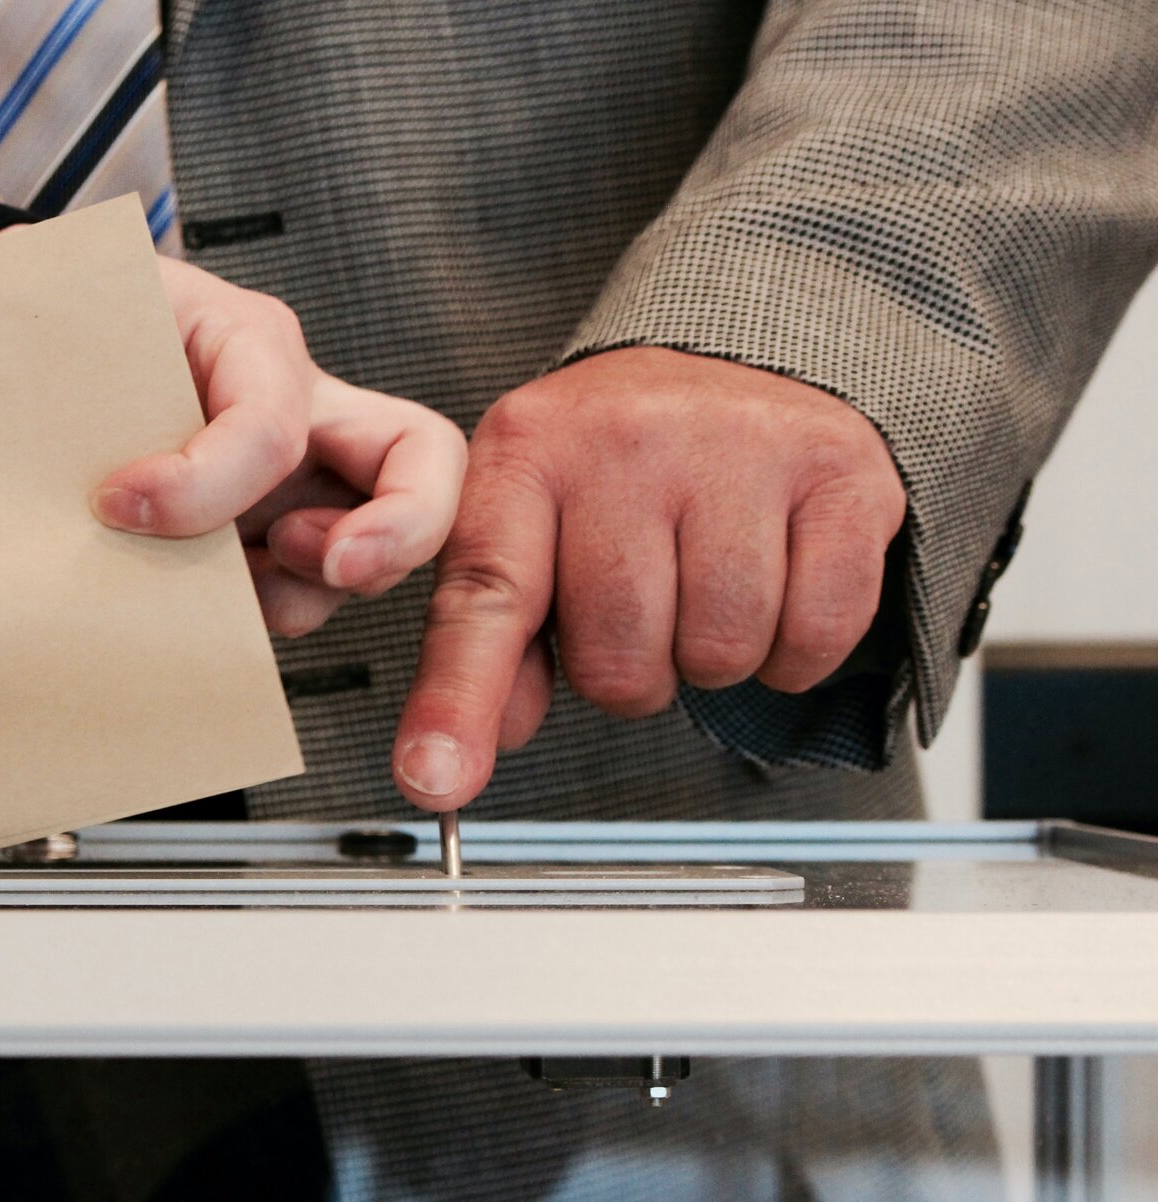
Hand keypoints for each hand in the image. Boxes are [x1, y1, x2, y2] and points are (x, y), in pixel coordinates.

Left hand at [93, 257, 466, 636]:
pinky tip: (200, 609)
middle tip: (335, 567)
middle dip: (402, 526)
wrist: (43, 357)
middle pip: (422, 459)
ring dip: (311, 590)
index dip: (203, 481)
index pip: (270, 422)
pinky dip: (268, 616)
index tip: (113, 502)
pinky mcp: (274, 542)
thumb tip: (80, 479)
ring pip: (370, 550)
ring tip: (224, 590)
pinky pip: (307, 593)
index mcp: (246, 338)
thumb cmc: (63, 330)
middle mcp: (300, 409)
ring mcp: (301, 482)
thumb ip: (71, 368)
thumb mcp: (65, 319)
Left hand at [393, 347, 906, 808]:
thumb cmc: (617, 462)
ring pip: (719, 652)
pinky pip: (816, 633)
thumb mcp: (526, 523)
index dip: (457, 702)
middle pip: (618, 659)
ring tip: (703, 588)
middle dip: (630, 671)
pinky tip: (774, 589)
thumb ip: (488, 641)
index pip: (486, 599)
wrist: (737, 354)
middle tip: (641, 609)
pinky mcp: (837, 471)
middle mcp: (626, 439)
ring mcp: (738, 447)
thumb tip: (458, 752)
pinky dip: (796, 649)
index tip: (433, 778)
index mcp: (527, 453)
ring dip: (711, 659)